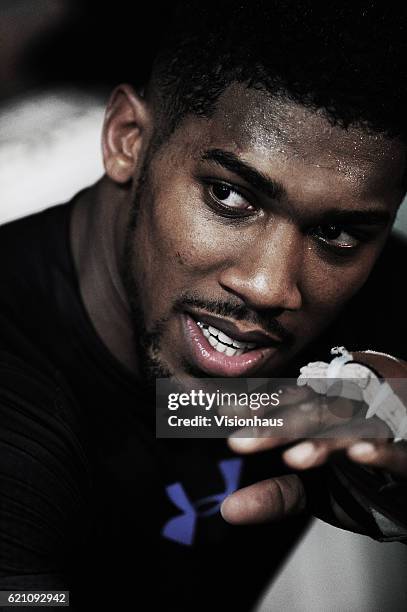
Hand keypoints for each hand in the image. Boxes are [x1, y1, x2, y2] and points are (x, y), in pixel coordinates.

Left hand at [220, 351, 406, 525]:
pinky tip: (359, 453)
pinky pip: (397, 451)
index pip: (287, 403)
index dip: (258, 409)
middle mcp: (348, 415)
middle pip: (310, 412)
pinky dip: (380, 451)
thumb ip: (276, 496)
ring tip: (296, 457)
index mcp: (322, 416)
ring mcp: (378, 430)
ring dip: (322, 440)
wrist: (406, 490)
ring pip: (349, 426)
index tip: (226, 417)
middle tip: (242, 441)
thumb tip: (229, 510)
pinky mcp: (405, 454)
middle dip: (277, 426)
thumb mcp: (312, 490)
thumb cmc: (360, 480)